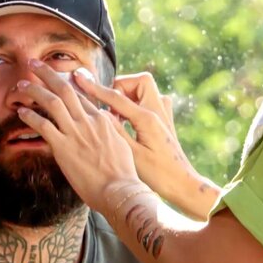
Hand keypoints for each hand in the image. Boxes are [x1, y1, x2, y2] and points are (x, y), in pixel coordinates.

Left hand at [15, 59, 145, 215]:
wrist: (119, 189)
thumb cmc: (122, 174)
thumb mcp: (121, 145)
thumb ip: (110, 130)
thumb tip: (105, 122)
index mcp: (103, 119)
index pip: (82, 95)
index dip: (67, 83)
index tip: (57, 76)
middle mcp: (88, 121)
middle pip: (65, 89)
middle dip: (47, 74)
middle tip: (33, 63)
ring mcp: (75, 132)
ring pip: (52, 102)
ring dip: (34, 90)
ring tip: (21, 85)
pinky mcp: (63, 147)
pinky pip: (43, 126)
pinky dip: (31, 116)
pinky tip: (22, 112)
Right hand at [75, 72, 218, 220]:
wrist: (183, 184)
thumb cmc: (158, 174)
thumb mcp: (132, 154)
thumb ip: (115, 130)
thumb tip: (99, 112)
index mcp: (147, 118)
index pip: (117, 96)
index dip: (96, 88)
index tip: (80, 78)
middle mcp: (158, 111)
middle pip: (139, 81)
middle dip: (122, 87)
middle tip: (111, 107)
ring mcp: (164, 114)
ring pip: (145, 90)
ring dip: (129, 97)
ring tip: (118, 117)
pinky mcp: (165, 121)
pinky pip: (149, 101)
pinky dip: (136, 105)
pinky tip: (129, 123)